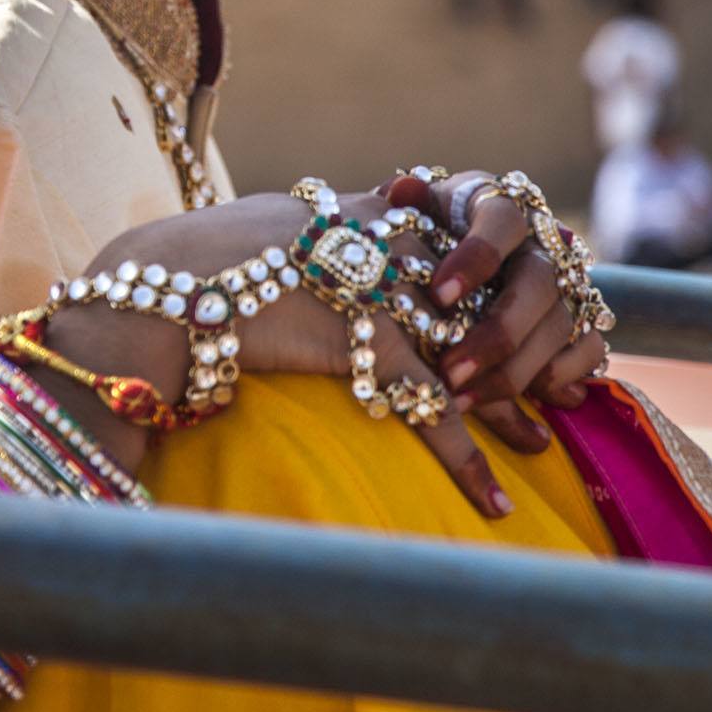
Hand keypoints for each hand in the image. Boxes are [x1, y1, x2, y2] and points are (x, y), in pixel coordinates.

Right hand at [66, 188, 521, 520]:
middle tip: (552, 384)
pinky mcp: (359, 335)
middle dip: (517, 344)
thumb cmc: (201, 260)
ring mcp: (376, 287)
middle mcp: (380, 242)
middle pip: (474, 296)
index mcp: (362, 211)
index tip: (518, 317)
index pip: (450, 244)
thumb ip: (330, 216)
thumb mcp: (277, 217)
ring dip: (506, 406)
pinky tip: (493, 500)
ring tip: (535, 443)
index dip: (489, 287)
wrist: (159, 288)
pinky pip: (430, 405)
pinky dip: (466, 459)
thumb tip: (372, 211)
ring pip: (468, 350)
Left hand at [389, 172, 611, 450]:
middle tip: (450, 372)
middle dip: (496, 335)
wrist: (455, 261)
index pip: (503, 221)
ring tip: (463, 402)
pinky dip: (558, 378)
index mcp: (501, 206)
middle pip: (538, 283)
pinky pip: (591, 349)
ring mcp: (570, 280)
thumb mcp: (412, 220)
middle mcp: (543, 240)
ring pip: (562, 324)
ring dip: (515, 371)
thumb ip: (407, 208)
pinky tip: (522, 404)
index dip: (476, 256)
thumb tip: (404, 189)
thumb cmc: (427, 237)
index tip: (439, 296)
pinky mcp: (587, 317)